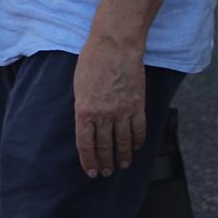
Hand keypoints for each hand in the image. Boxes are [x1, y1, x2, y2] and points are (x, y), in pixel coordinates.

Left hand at [73, 37, 145, 177]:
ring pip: (123, 142)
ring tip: (122, 165)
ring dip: (123, 156)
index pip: (86, 145)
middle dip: (105, 162)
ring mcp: (122, 111)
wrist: (115, 45)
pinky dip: (138, 142)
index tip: (91, 171)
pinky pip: (139, 130)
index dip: (88, 161)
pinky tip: (136, 148)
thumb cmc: (93, 59)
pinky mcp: (137, 105)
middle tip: (106, 172)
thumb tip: (86, 123)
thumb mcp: (78, 85)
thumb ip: (83, 107)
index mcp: (84, 111)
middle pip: (105, 147)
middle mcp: (103, 115)